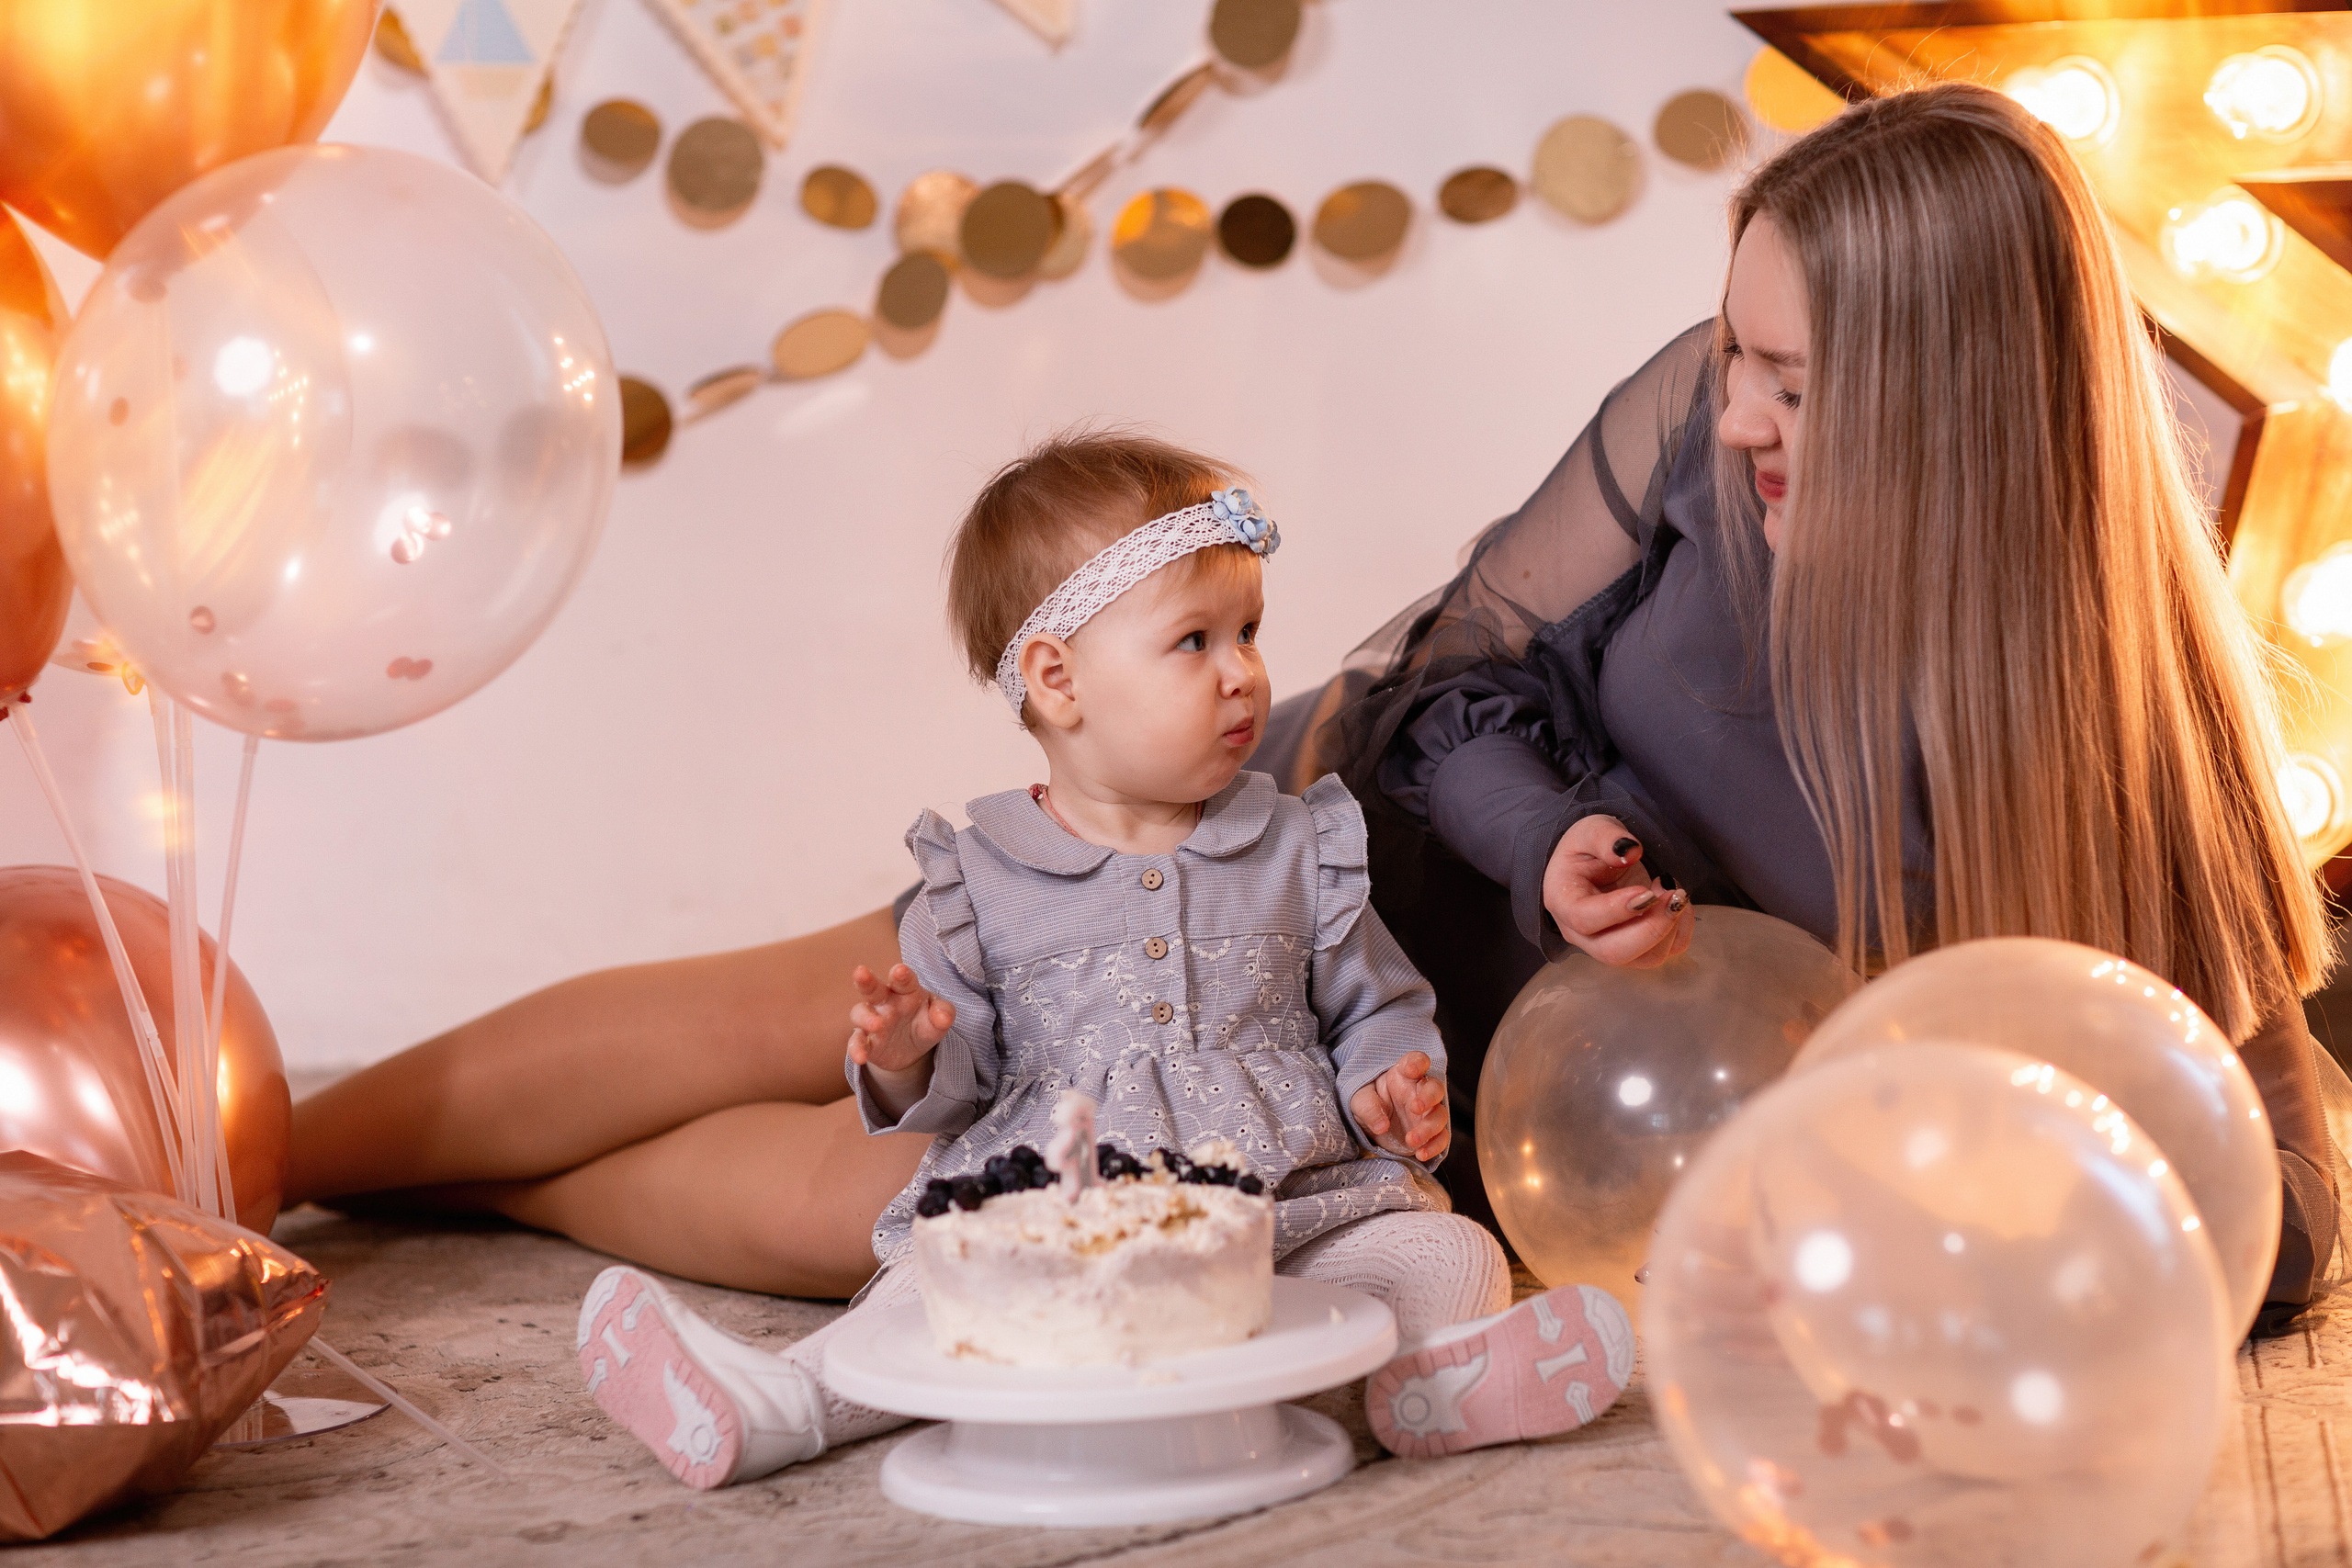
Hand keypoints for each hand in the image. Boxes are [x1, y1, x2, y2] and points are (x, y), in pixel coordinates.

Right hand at [848, 963, 954, 1074]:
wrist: (912, 1049)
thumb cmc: (925, 1022)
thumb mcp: (939, 1018)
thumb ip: (944, 1013)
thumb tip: (943, 1018)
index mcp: (906, 991)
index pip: (904, 980)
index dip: (902, 975)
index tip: (900, 971)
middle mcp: (885, 1002)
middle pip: (873, 988)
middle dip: (867, 980)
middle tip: (860, 972)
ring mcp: (872, 1020)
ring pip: (861, 1013)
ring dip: (866, 1017)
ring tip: (877, 1025)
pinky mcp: (866, 1040)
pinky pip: (857, 1042)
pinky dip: (856, 1049)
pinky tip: (860, 1057)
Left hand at [1350, 1050, 1448, 1163]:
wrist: (1371, 1125)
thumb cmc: (1367, 1104)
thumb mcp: (1359, 1101)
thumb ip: (1369, 1108)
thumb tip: (1382, 1125)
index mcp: (1403, 1075)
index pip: (1417, 1061)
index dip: (1418, 1063)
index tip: (1411, 1070)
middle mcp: (1419, 1091)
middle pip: (1435, 1088)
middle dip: (1429, 1097)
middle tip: (1415, 1108)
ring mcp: (1427, 1112)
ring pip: (1440, 1115)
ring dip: (1429, 1128)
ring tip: (1411, 1140)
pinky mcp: (1430, 1133)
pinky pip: (1441, 1138)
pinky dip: (1434, 1147)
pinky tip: (1421, 1154)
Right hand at [1540, 815, 1691, 968]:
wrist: (1601, 861)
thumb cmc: (1590, 847)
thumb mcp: (1591, 828)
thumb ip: (1605, 836)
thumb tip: (1630, 851)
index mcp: (1563, 901)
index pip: (1584, 919)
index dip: (1616, 910)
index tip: (1646, 891)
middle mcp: (1583, 933)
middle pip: (1613, 952)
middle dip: (1651, 928)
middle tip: (1674, 895)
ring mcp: (1611, 944)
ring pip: (1644, 959)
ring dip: (1670, 929)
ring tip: (1675, 892)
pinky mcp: (1638, 948)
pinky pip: (1666, 951)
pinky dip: (1681, 929)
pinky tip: (1675, 901)